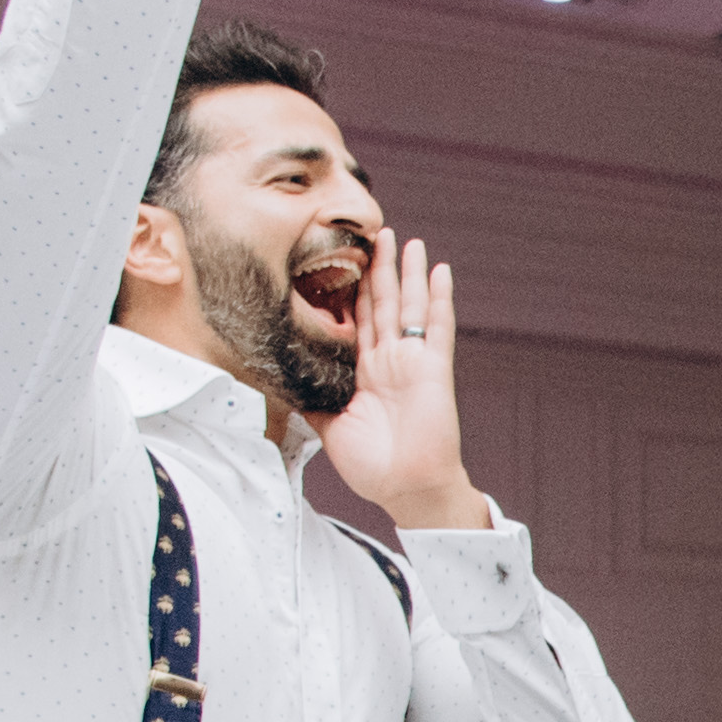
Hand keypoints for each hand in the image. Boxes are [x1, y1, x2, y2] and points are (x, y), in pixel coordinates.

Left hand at [315, 227, 484, 525]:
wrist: (406, 488)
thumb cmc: (372, 467)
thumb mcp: (327, 427)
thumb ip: (310, 398)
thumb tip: (280, 378)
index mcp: (364, 372)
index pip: (356, 321)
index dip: (351, 290)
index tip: (343, 260)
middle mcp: (389, 361)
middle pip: (382, 304)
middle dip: (379, 268)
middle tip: (376, 233)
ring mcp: (412, 361)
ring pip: (409, 306)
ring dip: (409, 272)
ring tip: (408, 240)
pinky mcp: (433, 367)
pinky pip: (438, 326)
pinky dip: (440, 298)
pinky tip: (440, 270)